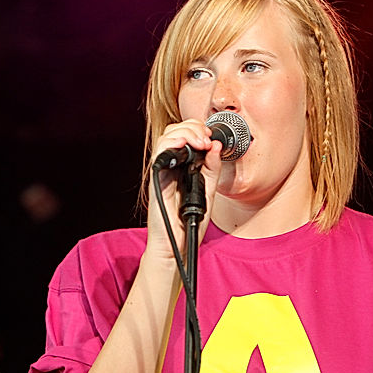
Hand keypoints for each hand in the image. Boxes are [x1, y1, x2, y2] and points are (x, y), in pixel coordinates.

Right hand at [145, 119, 222, 262]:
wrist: (176, 245)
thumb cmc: (188, 223)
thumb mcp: (208, 192)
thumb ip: (212, 170)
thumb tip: (216, 146)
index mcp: (182, 167)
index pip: (186, 136)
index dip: (199, 130)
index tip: (212, 138)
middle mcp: (170, 166)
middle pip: (175, 131)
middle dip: (193, 127)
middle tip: (207, 138)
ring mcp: (162, 172)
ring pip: (166, 137)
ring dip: (185, 133)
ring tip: (200, 141)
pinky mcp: (156, 179)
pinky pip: (158, 154)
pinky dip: (171, 144)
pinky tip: (185, 146)